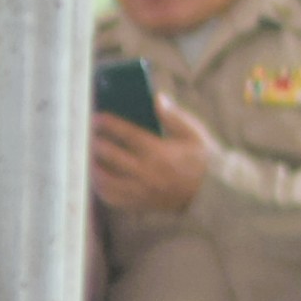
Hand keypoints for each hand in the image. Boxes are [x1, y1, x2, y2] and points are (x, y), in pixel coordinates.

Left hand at [89, 98, 217, 212]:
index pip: (126, 134)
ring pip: (105, 180)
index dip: (108, 124)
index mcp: (159, 152)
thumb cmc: (203, 158)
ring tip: (90, 157)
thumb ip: (173, 115)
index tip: (96, 118)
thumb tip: (156, 98)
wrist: (212, 192)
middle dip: (95, 143)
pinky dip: (101, 188)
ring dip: (93, 167)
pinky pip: (112, 198)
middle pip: (110, 156)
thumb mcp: (193, 133)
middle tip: (88, 135)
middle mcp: (147, 172)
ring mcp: (141, 190)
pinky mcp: (140, 203)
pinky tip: (98, 177)